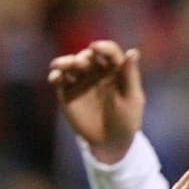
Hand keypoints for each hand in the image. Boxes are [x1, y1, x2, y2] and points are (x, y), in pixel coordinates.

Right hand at [47, 40, 144, 162]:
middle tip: (81, 62)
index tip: (96, 47)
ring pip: (70, 65)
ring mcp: (80, 81)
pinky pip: (58, 79)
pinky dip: (55, 75)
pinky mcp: (66, 92)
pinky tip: (55, 77)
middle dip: (83, 56)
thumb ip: (130, 75)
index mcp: (115, 70)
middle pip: (87, 56)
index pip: (109, 51)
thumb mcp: (131, 98)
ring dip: (65, 61)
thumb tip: (133, 51)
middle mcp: (96, 72)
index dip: (103, 46)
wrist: (109, 142)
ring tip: (60, 65)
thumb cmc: (126, 119)